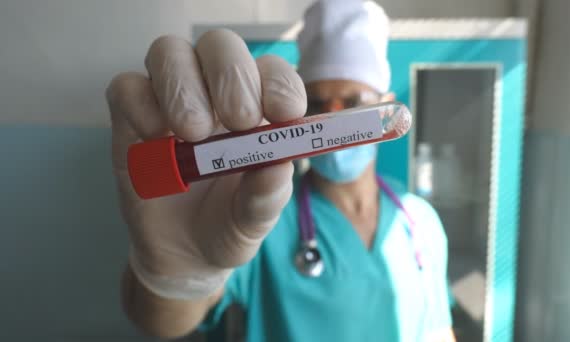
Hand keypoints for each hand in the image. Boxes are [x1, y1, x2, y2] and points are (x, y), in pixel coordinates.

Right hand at [106, 29, 305, 299]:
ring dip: (183, 86)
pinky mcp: (131, 117)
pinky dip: (142, 105)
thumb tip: (277, 165)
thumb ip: (267, 193)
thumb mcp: (256, 217)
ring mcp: (170, 100)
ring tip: (193, 134)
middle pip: (219, 45)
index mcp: (258, 107)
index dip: (279, 82)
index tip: (284, 112)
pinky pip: (127, 87)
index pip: (272, 70)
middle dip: (231, 76)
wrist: (186, 254)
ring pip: (169, 52)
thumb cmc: (230, 222)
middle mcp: (215, 92)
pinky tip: (156, 138)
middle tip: (238, 121)